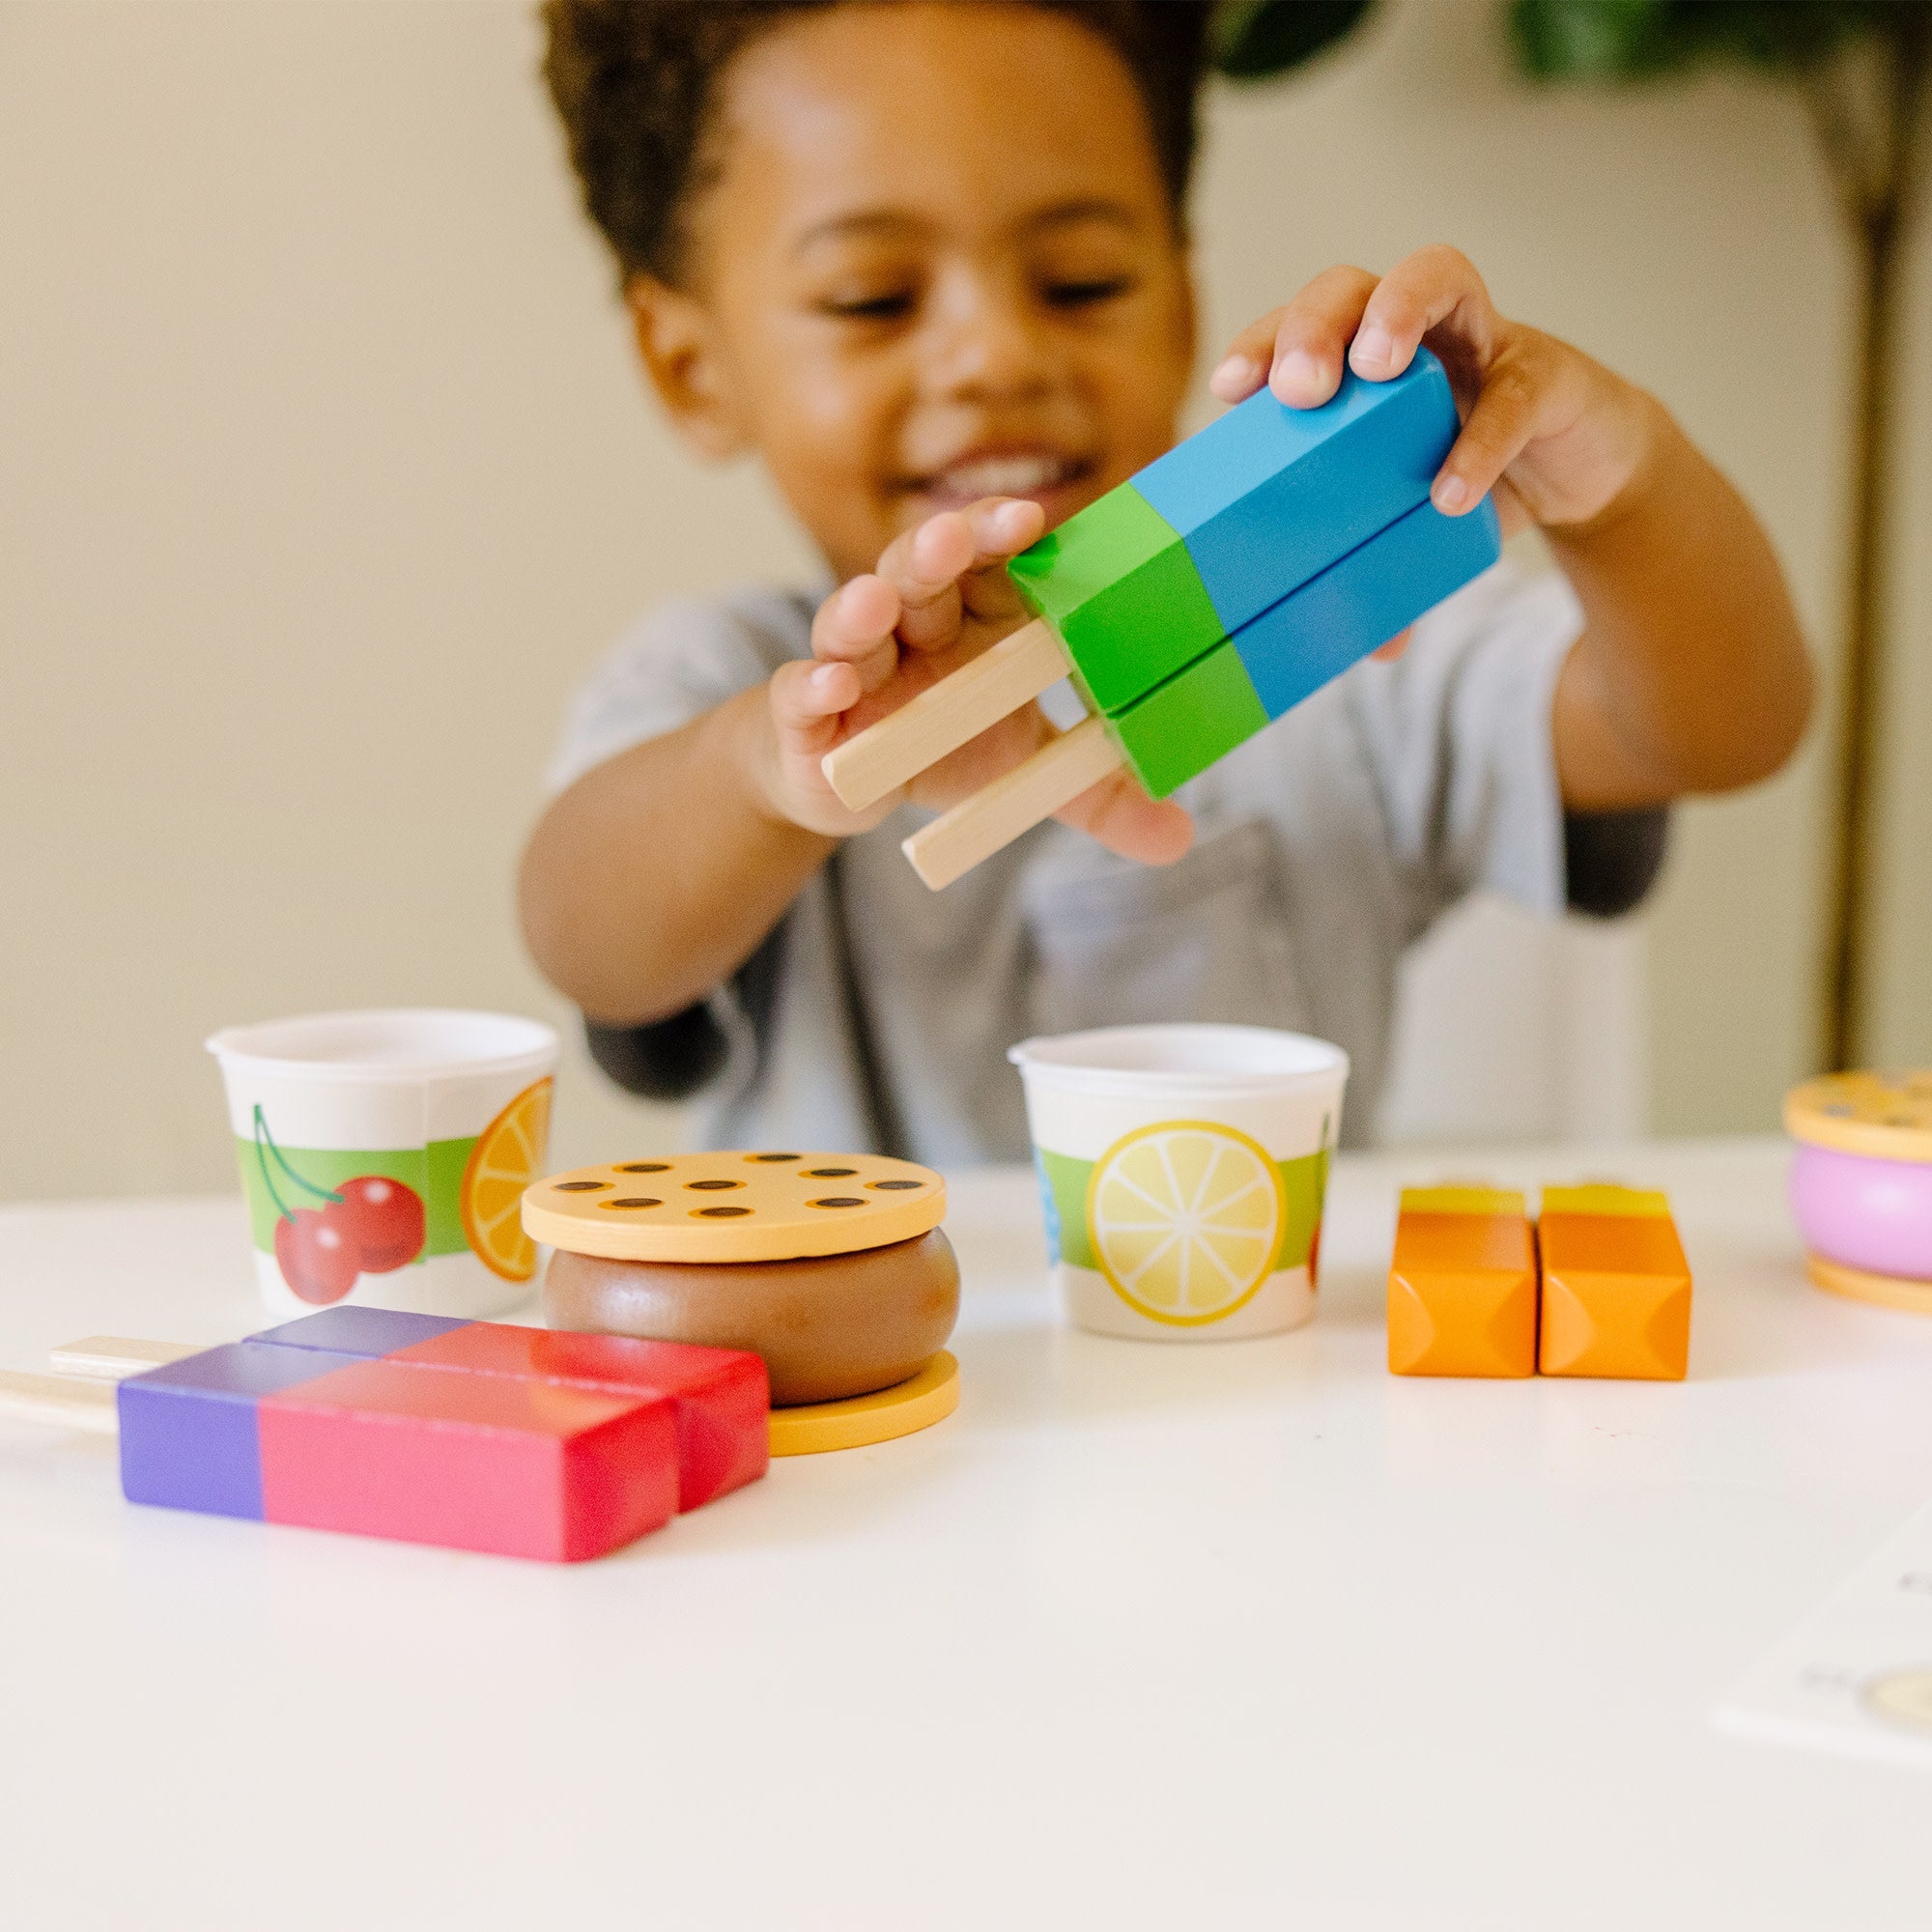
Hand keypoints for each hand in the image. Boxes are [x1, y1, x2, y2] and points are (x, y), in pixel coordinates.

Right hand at [755, 498, 1193, 864]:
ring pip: (853, 622)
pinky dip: (812, 687)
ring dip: (860, 608)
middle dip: (935, 551)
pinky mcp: (806, 717)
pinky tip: (831, 684)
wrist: (842, 781)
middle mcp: (910, 628)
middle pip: (918, 573)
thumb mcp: (1024, 766)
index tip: (1032, 523)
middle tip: (955, 538)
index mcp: (970, 618)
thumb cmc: (941, 744)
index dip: (1001, 537)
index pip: (987, 561)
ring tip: (874, 603)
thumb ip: (1097, 794)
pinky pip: (803, 693)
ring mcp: (854, 667)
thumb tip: (1179, 838)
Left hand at [1208, 245, 1659, 537]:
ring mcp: (1485, 337)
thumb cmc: (1476, 477)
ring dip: (1396, 313)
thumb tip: (1376, 650)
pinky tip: (1451, 490)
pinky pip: (1513, 392)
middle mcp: (1417, 330)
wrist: (1583, 469)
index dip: (1261, 342)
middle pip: (1350, 285)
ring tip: (1373, 367)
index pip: (1297, 324)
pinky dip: (1482, 441)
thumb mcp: (1420, 522)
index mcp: (1362, 361)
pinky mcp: (1548, 374)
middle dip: (1314, 326)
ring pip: (1436, 276)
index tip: (1231, 390)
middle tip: (1299, 389)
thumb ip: (1394, 572)